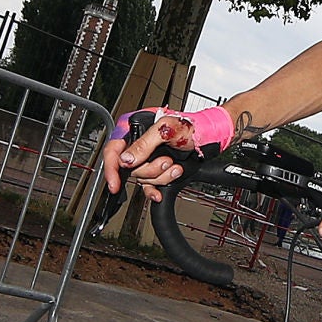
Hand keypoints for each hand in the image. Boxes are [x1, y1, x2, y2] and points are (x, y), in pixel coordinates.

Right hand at [101, 106, 232, 201]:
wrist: (210, 138)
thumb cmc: (192, 126)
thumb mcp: (166, 130)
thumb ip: (144, 144)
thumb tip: (125, 160)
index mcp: (137, 129)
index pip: (114, 149)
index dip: (111, 167)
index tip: (114, 183)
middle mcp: (140, 145)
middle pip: (130, 168)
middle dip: (150, 169)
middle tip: (166, 161)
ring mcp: (149, 158)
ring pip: (142, 178)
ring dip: (160, 176)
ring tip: (175, 165)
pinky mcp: (158, 170)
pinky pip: (149, 186)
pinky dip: (154, 190)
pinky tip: (158, 194)